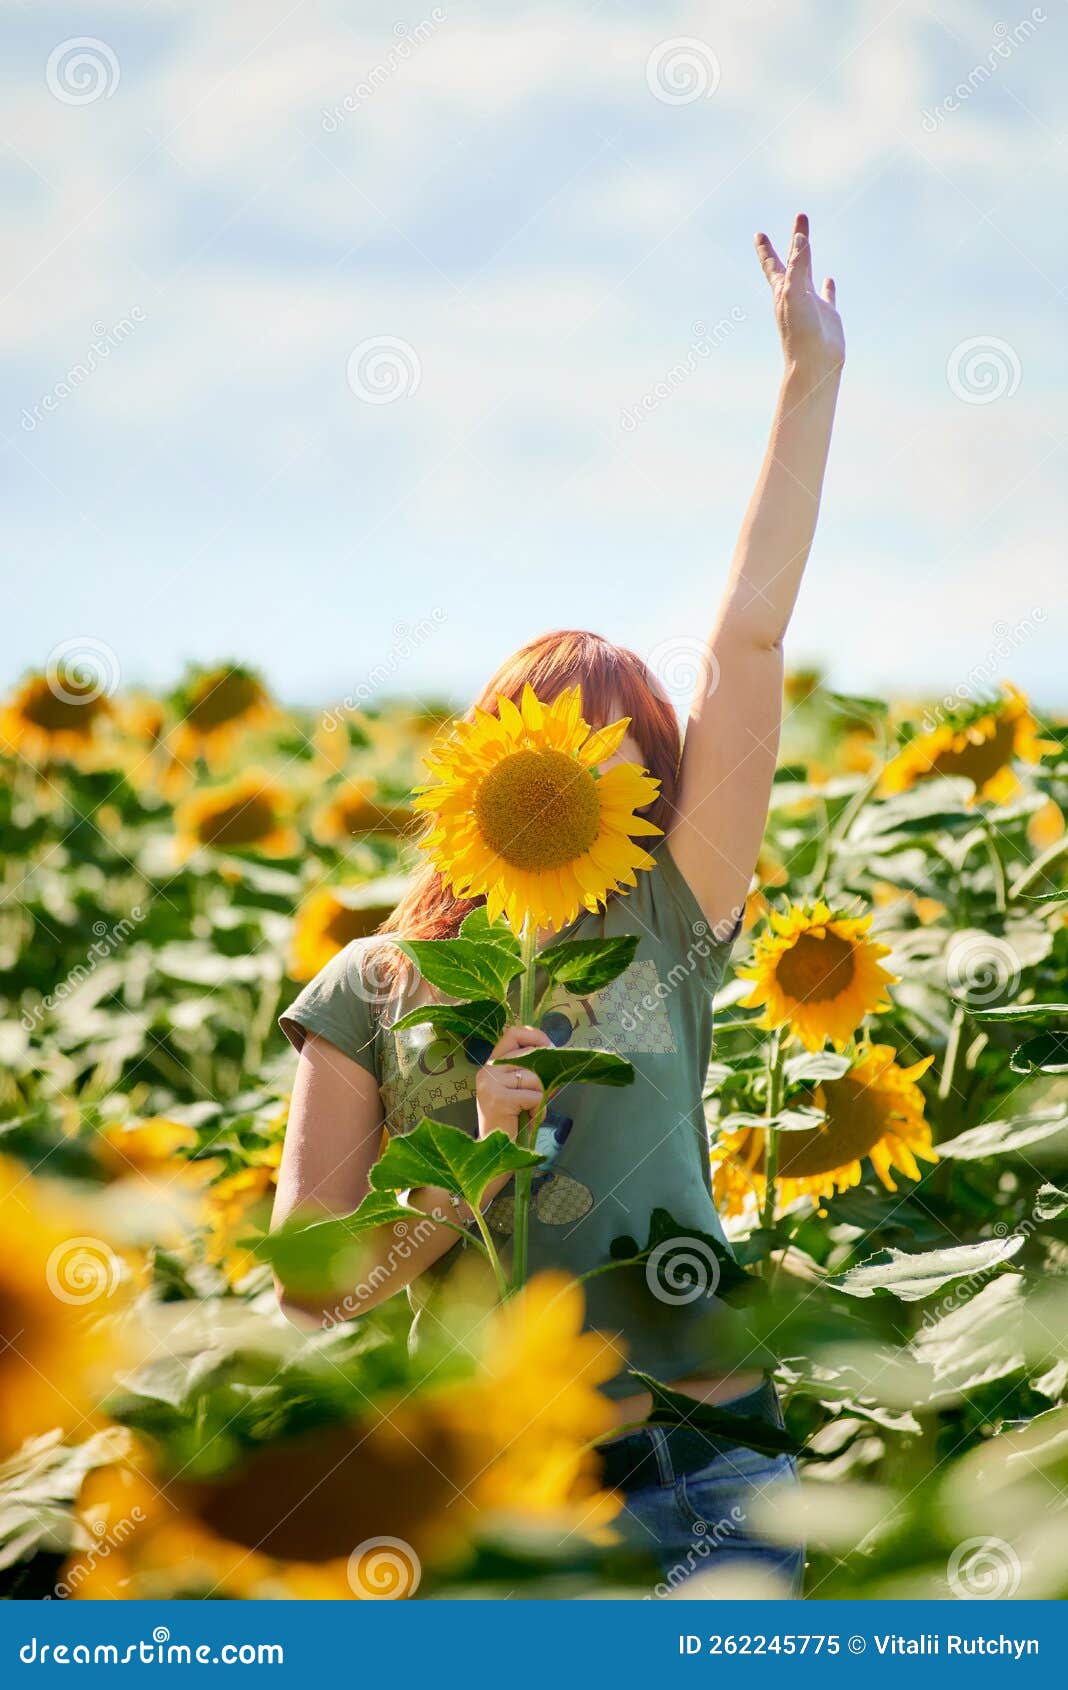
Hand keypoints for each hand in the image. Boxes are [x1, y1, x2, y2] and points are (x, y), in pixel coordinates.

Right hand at [476, 1024, 549, 1141]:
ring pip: (534, 1077)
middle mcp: (488, 1069)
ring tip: (530, 1110)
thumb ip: (532, 1071)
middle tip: (547, 1090)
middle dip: (545, 1073)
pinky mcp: (498, 1098)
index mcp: (492, 1063)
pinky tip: (526, 1117)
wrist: (494, 1150)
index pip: (513, 1033)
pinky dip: (537, 1108)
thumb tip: (556, 1055)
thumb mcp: (521, 1089)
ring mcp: (490, 1083)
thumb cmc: (512, 1119)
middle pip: (529, 1056)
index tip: (550, 1047)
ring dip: (540, 1096)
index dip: (535, 1036)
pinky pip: (533, 1096)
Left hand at [755, 212, 843, 380]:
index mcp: (783, 291)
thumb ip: (797, 265)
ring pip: (810, 275)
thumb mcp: (795, 293)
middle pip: (794, 261)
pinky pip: (828, 295)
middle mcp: (795, 295)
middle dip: (796, 240)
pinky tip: (830, 280)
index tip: (759, 234)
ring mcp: (812, 304)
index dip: (767, 248)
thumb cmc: (800, 332)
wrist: (814, 363)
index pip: (773, 263)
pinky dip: (829, 287)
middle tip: (801, 218)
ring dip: (809, 260)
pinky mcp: (828, 315)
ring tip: (808, 246)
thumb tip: (798, 237)